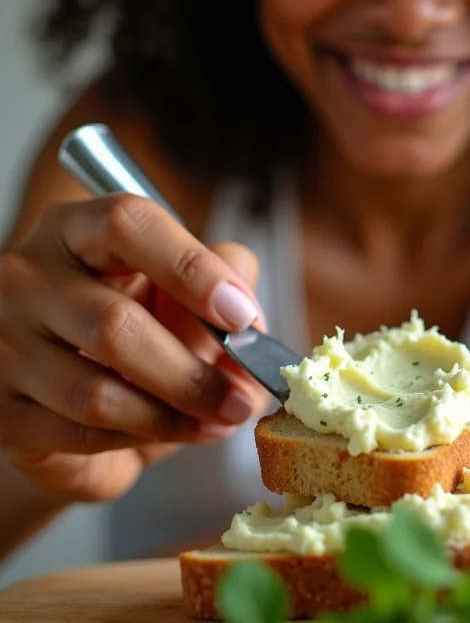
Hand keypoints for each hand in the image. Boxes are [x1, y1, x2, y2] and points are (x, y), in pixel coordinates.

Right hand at [0, 194, 269, 503]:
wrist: (69, 392)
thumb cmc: (134, 324)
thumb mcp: (182, 287)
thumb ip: (226, 278)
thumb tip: (252, 325)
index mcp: (76, 229)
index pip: (126, 224)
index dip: (191, 268)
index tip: (241, 314)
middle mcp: (26, 277)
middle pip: (115, 324)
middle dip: (194, 372)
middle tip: (244, 397)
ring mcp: (3, 344)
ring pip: (98, 392)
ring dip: (175, 414)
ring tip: (220, 418)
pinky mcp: (0, 409)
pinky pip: (83, 433)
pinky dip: (145, 437)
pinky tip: (181, 430)